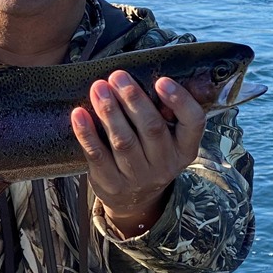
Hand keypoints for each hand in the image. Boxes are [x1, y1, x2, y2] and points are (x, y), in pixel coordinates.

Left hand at [71, 70, 205, 236]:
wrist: (134, 199)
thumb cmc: (149, 153)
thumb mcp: (167, 137)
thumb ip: (163, 110)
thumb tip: (150, 73)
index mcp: (184, 147)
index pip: (193, 122)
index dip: (180, 101)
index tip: (162, 80)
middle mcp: (165, 163)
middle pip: (151, 128)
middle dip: (133, 99)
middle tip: (117, 76)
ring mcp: (138, 176)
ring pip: (123, 140)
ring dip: (109, 111)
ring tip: (98, 88)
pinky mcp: (111, 183)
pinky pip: (97, 155)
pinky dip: (87, 133)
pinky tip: (79, 113)